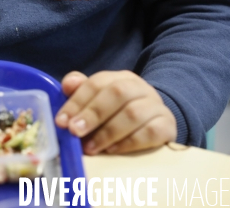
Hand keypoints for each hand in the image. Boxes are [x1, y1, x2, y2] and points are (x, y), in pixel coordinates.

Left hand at [55, 70, 176, 154]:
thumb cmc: (118, 112)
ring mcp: (156, 105)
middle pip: (117, 93)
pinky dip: (129, 142)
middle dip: (92, 114)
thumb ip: (81, 91)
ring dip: (108, 132)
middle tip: (74, 132)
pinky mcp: (167, 125)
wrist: (155, 121)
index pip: (97, 83)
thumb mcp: (98, 101)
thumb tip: (67, 84)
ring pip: (133, 113)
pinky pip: (150, 132)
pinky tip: (113, 150)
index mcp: (119, 78)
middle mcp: (139, 87)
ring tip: (90, 147)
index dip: (77, 101)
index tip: (62, 121)